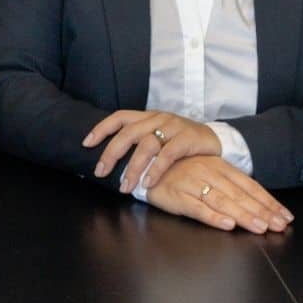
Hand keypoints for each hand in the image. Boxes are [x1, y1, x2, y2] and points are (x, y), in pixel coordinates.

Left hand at [82, 110, 217, 191]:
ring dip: (133, 167)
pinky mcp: (188, 138)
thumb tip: (111, 160)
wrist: (216, 140)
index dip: (101, 128)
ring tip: (125, 186)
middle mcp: (158, 118)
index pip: (119, 117)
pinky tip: (148, 183)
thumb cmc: (181, 142)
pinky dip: (156, 169)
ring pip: (147, 144)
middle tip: (101, 172)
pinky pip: (168, 154)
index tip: (86, 144)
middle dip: (111, 153)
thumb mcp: (159, 137)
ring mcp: (174, 127)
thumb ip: (139, 143)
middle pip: (128, 133)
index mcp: (148, 116)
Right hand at [143, 157, 290, 233]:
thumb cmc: (180, 170)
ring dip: (243, 215)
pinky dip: (213, 216)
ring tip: (260, 227)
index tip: (285, 216)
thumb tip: (257, 202)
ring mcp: (193, 183)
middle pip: (240, 195)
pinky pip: (198, 207)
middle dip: (262, 211)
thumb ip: (229, 185)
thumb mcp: (207, 171)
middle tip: (279, 225)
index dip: (268, 202)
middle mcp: (209, 173)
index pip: (250, 186)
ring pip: (223, 201)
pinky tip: (227, 224)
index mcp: (220, 166)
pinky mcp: (177, 195)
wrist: (145, 164)